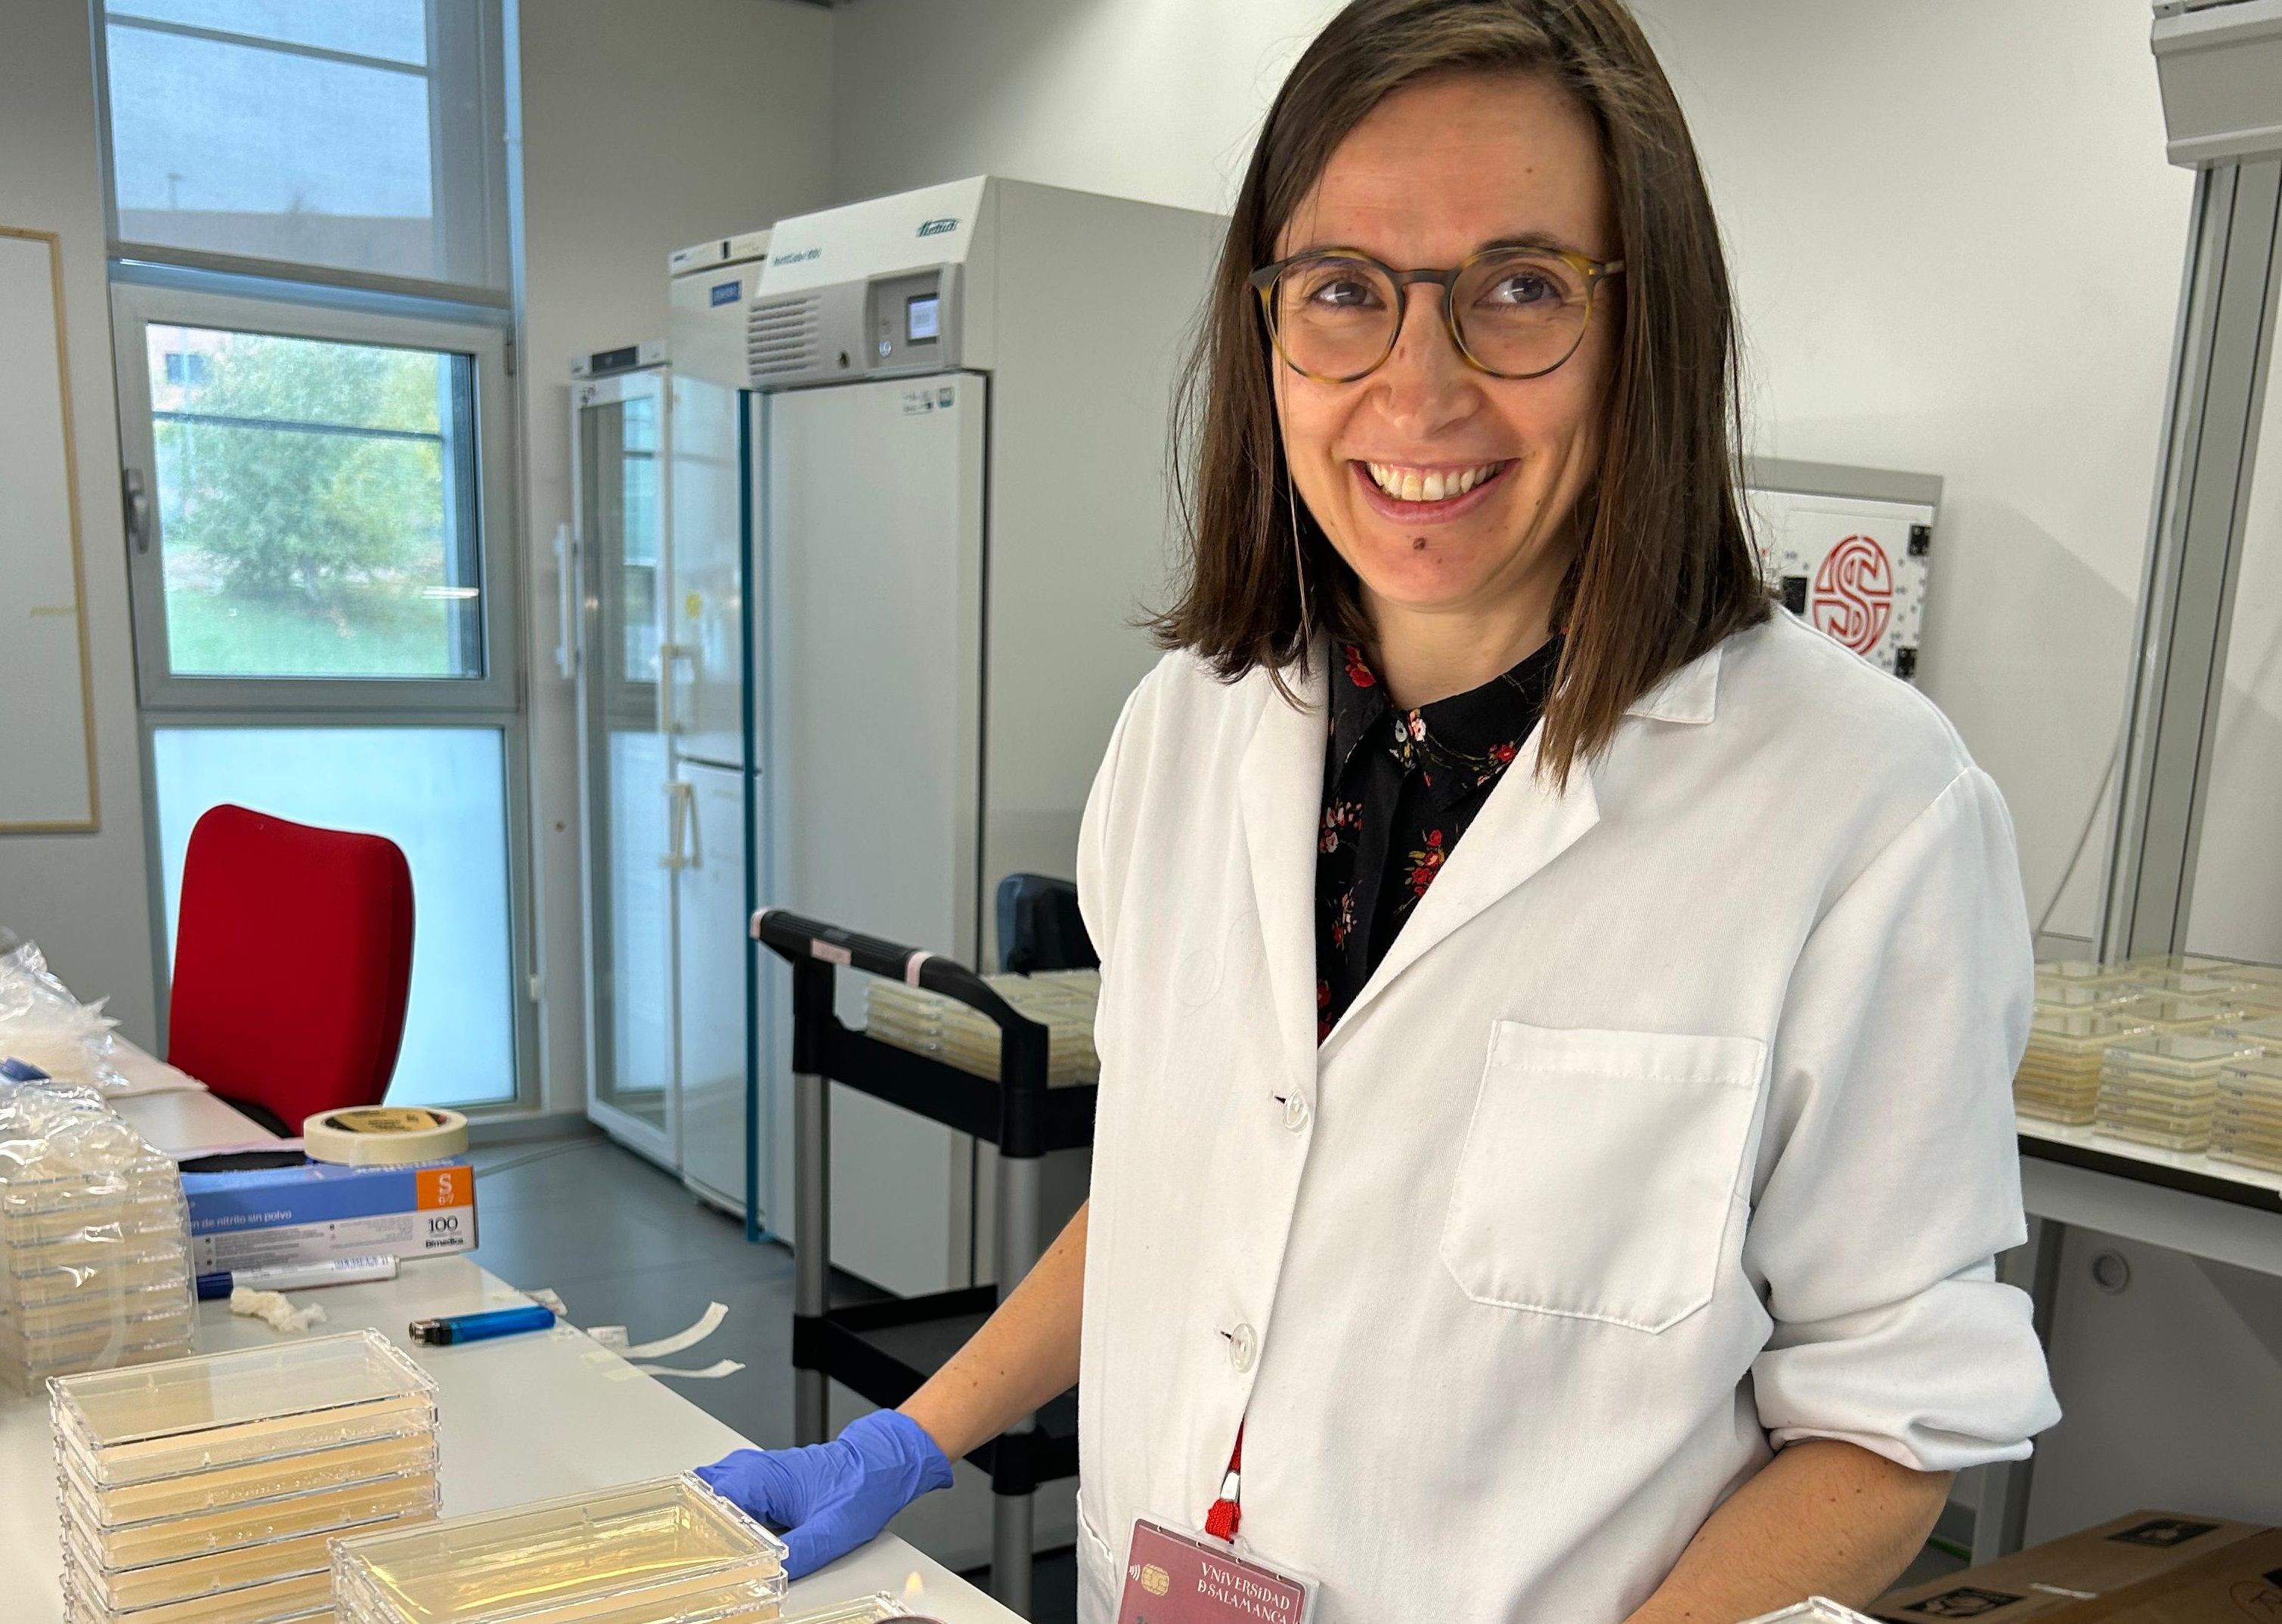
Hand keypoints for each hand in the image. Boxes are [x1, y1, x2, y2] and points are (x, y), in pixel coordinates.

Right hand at [694, 1410, 954, 1577]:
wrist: (881, 1461)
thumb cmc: (862, 1485)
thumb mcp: (832, 1531)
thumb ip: (798, 1555)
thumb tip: (772, 1576)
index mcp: (762, 1478)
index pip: (705, 1503)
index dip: (696, 1532)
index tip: (692, 1557)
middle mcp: (754, 1469)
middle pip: (700, 1496)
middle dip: (693, 1524)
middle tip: (692, 1558)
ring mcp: (757, 1471)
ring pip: (711, 1493)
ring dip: (704, 1519)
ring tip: (704, 1552)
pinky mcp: (765, 1479)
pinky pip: (728, 1494)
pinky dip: (719, 1513)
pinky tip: (725, 1538)